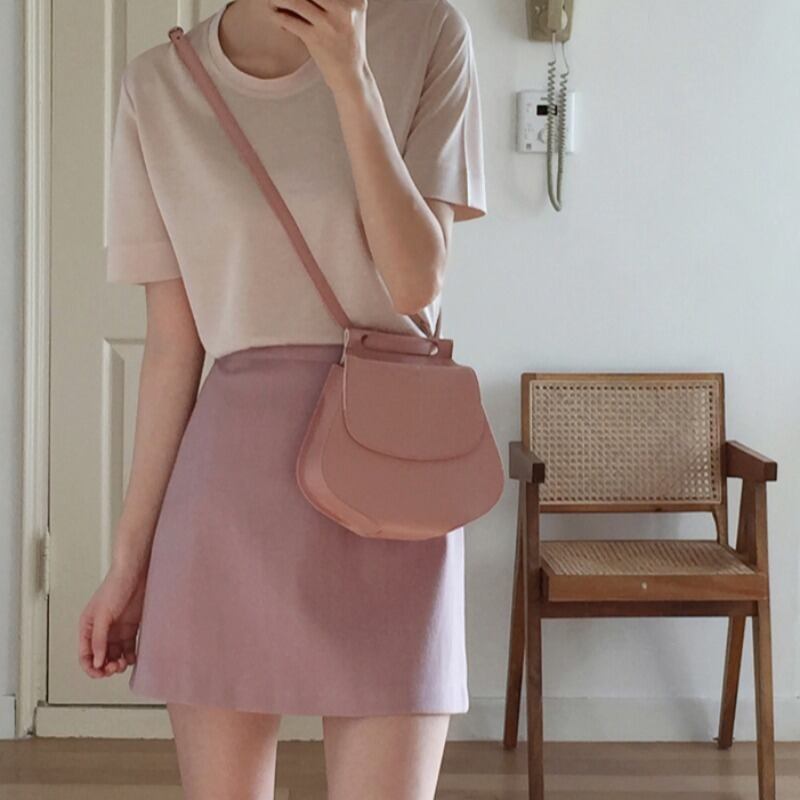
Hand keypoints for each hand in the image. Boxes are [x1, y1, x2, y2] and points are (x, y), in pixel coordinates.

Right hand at [78, 560, 146, 678]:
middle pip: (100, 658)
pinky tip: (133, 657)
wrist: (136, 573)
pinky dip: (130, 656)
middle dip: (106, 667)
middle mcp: (101, 631)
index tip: (101, 673)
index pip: (85, 655)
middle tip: (115, 667)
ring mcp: (117, 631)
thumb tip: (97, 661)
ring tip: (124, 663)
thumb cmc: (115, 586)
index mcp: (87, 627)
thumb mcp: (103, 614)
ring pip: (114, 656)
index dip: (91, 668)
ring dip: (118, 664)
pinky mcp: (131, 628)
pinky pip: (129, 648)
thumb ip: (99, 639)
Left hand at [268, 0, 369, 94]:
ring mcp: (329, 24)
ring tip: (274, 1)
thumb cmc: (346, 43)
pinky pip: (289, 21)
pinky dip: (278, 16)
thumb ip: (338, 1)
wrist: (350, 76)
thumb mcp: (351, 15)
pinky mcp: (316, 39)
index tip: (301, 0)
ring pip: (295, 0)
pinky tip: (277, 16)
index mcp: (356, 1)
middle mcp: (344, 9)